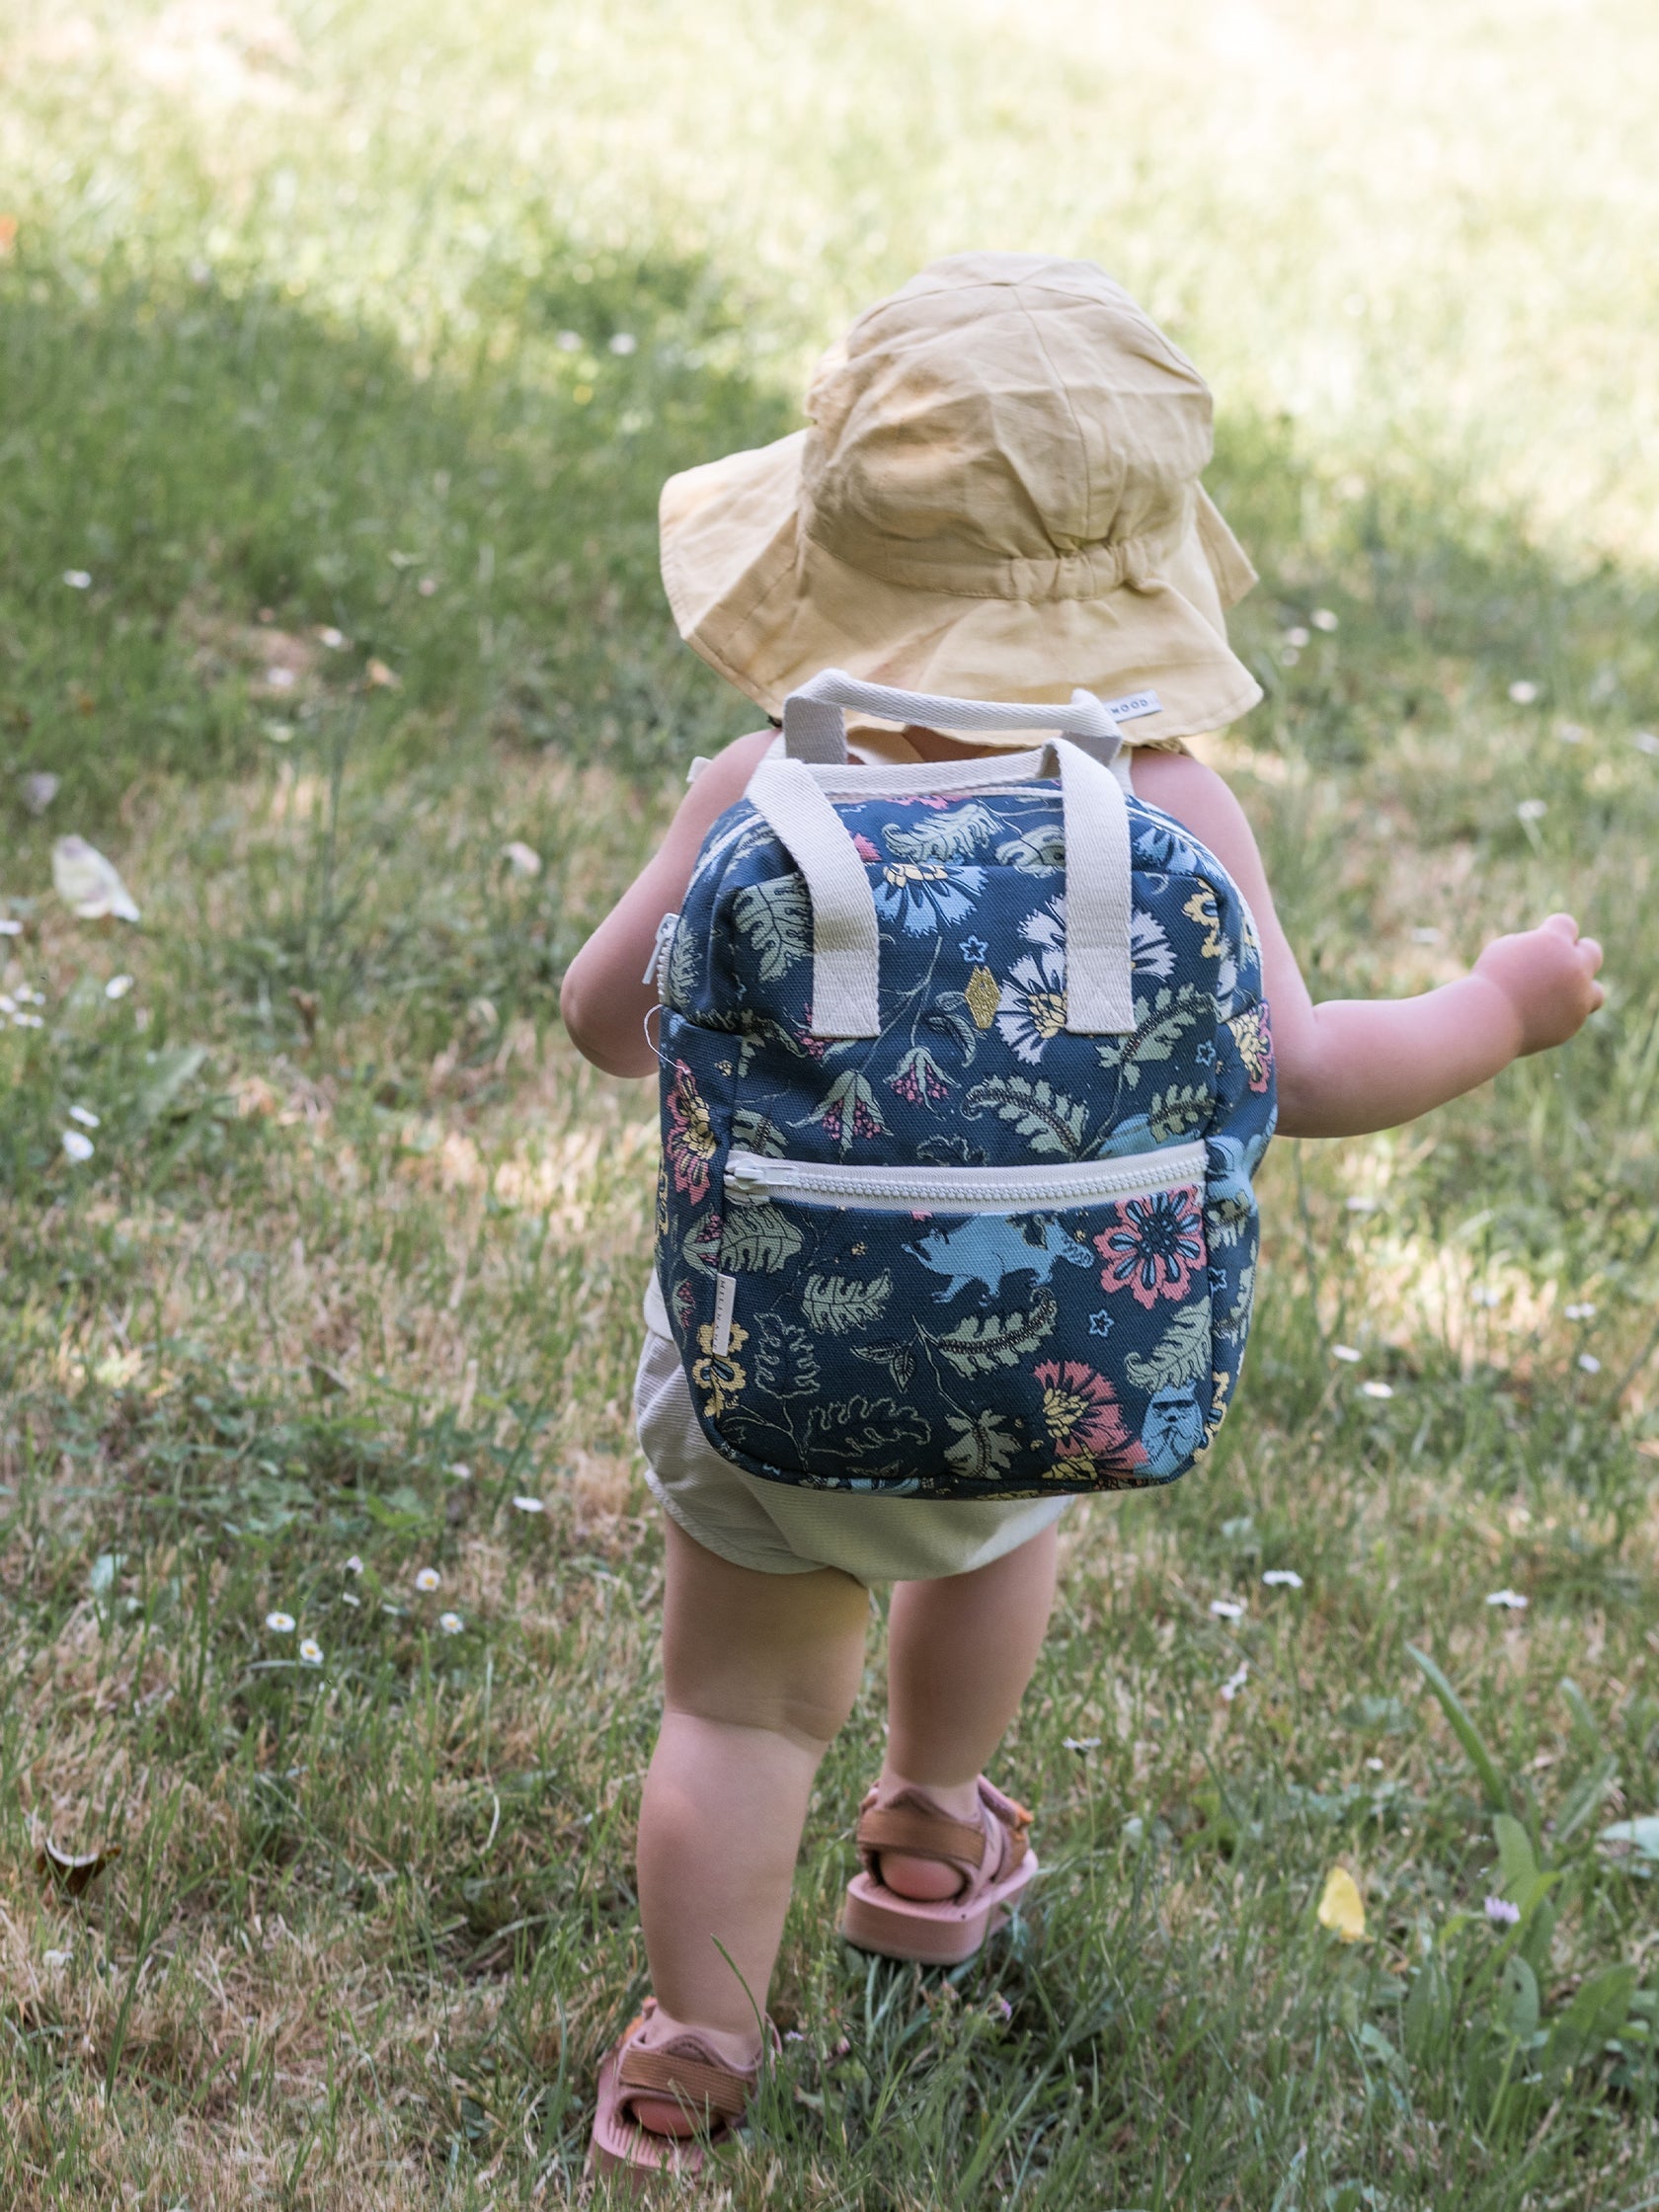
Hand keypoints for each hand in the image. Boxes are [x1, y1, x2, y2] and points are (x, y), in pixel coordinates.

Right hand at [1473, 913, 1604, 1055]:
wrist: (1488, 1021)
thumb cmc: (1489, 982)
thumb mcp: (1504, 951)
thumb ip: (1532, 947)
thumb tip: (1545, 954)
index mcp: (1555, 942)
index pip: (1567, 924)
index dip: (1552, 930)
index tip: (1537, 940)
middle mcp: (1574, 966)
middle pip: (1592, 952)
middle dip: (1576, 955)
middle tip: (1555, 964)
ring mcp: (1578, 996)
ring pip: (1596, 992)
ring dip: (1582, 991)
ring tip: (1560, 997)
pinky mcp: (1573, 1021)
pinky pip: (1574, 1015)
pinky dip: (1559, 1015)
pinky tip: (1537, 1015)